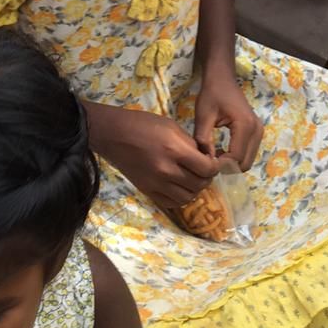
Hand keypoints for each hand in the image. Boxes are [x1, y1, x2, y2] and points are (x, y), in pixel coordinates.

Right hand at [89, 106, 218, 208]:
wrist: (113, 135)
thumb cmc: (143, 124)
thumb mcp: (171, 126)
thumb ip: (190, 143)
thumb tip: (205, 157)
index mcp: (174, 149)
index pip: (206, 168)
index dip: (215, 166)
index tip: (213, 161)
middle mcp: (166, 170)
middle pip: (199, 185)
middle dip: (207, 178)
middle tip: (204, 170)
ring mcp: (156, 183)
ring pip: (187, 198)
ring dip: (194, 190)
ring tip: (192, 179)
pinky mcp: (147, 191)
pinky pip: (171, 203)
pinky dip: (180, 198)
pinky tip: (179, 187)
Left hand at [193, 71, 262, 168]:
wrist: (222, 78)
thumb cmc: (212, 94)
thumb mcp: (203, 116)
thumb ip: (203, 139)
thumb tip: (206, 162)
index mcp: (245, 125)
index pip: (235, 158)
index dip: (220, 165)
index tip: (205, 162)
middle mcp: (257, 130)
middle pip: (245, 163)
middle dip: (227, 167)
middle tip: (209, 160)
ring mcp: (259, 131)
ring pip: (248, 160)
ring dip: (232, 163)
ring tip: (214, 155)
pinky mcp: (257, 132)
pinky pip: (249, 153)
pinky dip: (236, 157)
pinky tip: (222, 150)